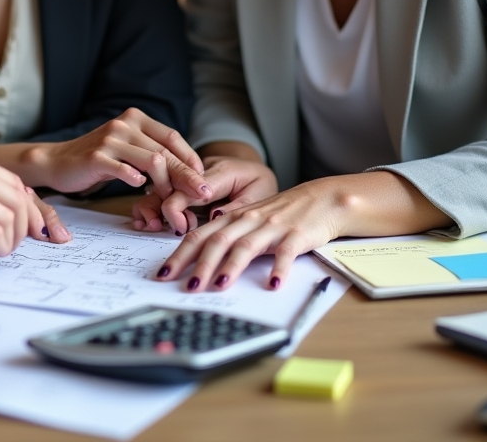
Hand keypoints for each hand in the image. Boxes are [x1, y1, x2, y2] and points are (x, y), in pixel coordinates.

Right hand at [24, 109, 208, 199]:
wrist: (58, 161)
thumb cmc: (99, 160)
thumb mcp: (128, 151)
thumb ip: (152, 155)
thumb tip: (188, 174)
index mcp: (136, 119)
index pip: (172, 138)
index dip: (191, 159)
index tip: (203, 179)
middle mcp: (124, 124)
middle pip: (165, 152)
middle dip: (187, 176)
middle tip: (202, 194)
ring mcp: (110, 139)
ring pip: (151, 160)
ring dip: (166, 185)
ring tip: (172, 202)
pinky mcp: (96, 156)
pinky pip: (123, 169)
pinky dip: (136, 180)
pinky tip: (142, 189)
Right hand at [133, 154, 278, 232]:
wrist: (254, 167)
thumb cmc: (258, 182)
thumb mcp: (260, 193)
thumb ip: (237, 206)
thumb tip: (213, 217)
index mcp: (219, 172)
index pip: (189, 187)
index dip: (177, 209)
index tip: (180, 229)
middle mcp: (197, 170)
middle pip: (167, 184)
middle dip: (157, 208)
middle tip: (159, 228)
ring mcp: (186, 176)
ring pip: (159, 187)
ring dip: (152, 207)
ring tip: (150, 225)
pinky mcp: (182, 184)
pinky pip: (161, 192)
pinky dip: (152, 206)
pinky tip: (148, 221)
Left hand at [155, 171, 449, 291]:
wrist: (323, 200)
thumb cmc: (282, 215)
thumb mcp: (250, 221)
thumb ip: (228, 236)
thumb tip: (199, 261)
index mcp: (234, 218)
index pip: (200, 234)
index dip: (180, 253)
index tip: (164, 273)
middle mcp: (249, 220)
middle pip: (217, 240)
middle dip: (198, 264)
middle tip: (185, 285)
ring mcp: (273, 227)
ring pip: (246, 245)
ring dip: (231, 267)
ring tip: (219, 286)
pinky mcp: (298, 235)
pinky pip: (287, 252)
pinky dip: (280, 268)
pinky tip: (273, 285)